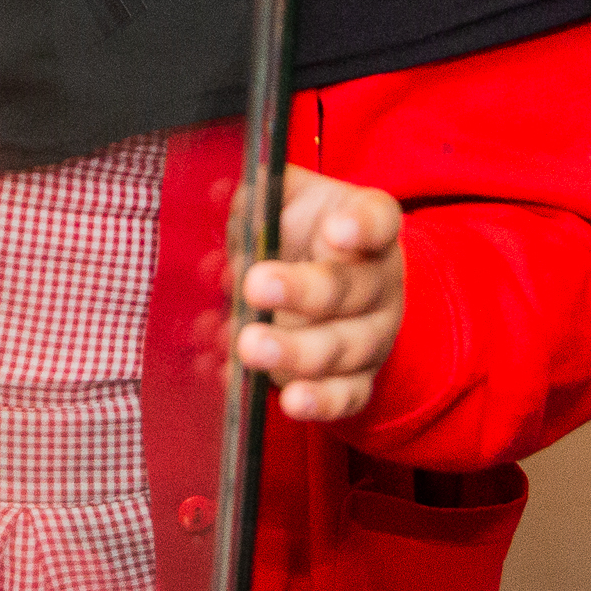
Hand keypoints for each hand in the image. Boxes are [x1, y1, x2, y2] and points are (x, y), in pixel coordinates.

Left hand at [240, 167, 404, 422]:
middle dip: (303, 291)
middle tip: (256, 285)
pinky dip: (314, 402)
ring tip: (250, 346)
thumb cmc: (300, 235)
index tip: (335, 229)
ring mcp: (371, 334)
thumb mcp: (285, 201)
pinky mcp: (358, 380)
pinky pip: (345, 397)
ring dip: (295, 351)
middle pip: (351, 289)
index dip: (361, 225)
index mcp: (366, 227)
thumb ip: (258, 194)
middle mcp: (377, 281)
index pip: (377, 219)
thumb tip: (213, 187)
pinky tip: (283, 401)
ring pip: (343, 348)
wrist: (334, 286)